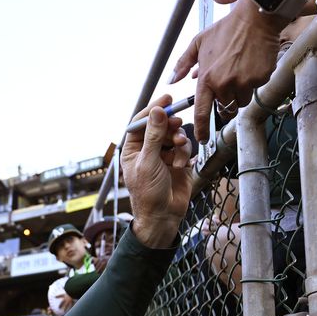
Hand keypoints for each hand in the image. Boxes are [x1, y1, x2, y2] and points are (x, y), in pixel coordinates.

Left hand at [121, 95, 194, 248]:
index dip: (153, 109)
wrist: (163, 216)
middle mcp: (147, 150)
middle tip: (177, 122)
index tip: (166, 99)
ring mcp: (163, 156)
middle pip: (159, 126)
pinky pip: (184, 148)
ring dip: (178, 139)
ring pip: (173, 135)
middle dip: (169, 124)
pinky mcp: (178, 162)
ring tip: (179, 146)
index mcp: (133, 149)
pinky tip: (180, 165)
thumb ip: (153, 135)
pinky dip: (184, 154)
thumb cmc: (148, 194)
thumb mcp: (148, 162)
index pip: (140, 122)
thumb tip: (156, 111)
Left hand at [171, 0, 282, 141]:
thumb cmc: (226, 29)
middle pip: (226, 107)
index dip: (201, 128)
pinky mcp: (260, 79)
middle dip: (226, 100)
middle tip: (229, 83)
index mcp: (207, 78)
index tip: (201, 138)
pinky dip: (254, 80)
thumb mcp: (199, 42)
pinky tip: (252, 63)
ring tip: (240, 70)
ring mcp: (244, 83)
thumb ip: (184, 63)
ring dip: (240, 92)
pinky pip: (256, 88)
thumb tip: (172, 80)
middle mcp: (224, 84)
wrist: (255, 18)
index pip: (201, 111)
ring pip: (241, 100)